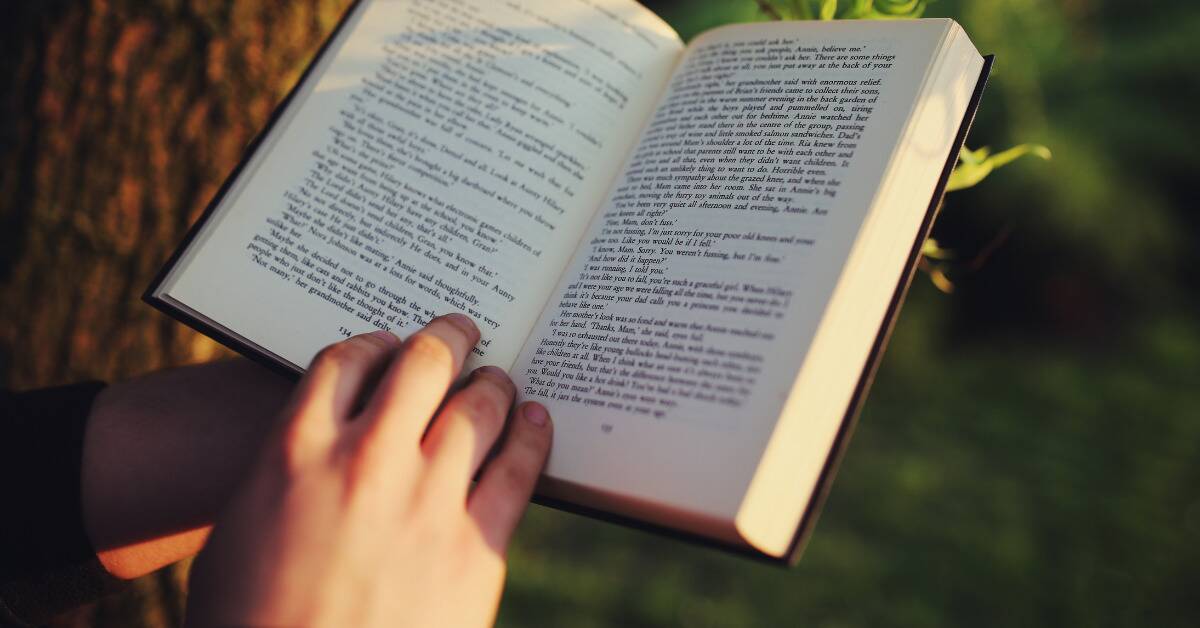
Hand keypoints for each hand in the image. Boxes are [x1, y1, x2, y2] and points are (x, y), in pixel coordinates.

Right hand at [185, 314, 552, 626]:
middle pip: (422, 365)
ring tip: (500, 379)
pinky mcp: (476, 546)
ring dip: (493, 383)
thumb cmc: (250, 623)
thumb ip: (280, 474)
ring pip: (479, 408)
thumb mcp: (236, 536)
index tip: (389, 346)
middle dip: (448, 337)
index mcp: (293, 451)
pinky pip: (519, 470)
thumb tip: (314, 446)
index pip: (344, 360)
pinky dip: (531, 436)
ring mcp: (426, 501)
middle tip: (463, 330)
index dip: (374, 344)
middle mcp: (365, 460)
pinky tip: (536, 422)